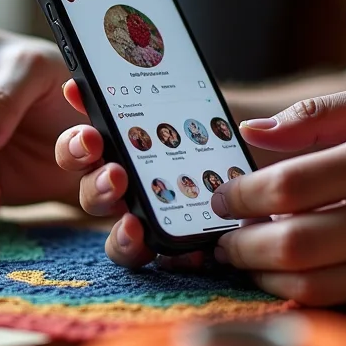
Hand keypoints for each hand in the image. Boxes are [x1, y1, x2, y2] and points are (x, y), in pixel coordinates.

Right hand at [53, 80, 207, 269]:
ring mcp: (150, 216)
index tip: (90, 139)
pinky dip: (169, 256)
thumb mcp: (190, 97)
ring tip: (135, 226)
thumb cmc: (224, 121)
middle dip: (97, 186)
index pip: (82, 148)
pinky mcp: (178, 241)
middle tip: (116, 177)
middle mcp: (127, 183)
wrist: (269, 150)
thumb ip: (135, 91)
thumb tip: (76, 87)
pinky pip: (160, 257)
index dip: (77, 146)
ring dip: (119, 234)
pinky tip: (190, 250)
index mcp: (121, 145)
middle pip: (93, 193)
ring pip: (119, 234)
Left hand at [211, 79, 345, 308]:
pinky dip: (304, 293)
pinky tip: (287, 274)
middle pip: (296, 243)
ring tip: (248, 258)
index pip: (292, 185)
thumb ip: (318, 114)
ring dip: (265, 276)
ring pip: (317, 286)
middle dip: (241, 245)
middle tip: (223, 237)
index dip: (241, 195)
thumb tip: (252, 132)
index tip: (221, 196)